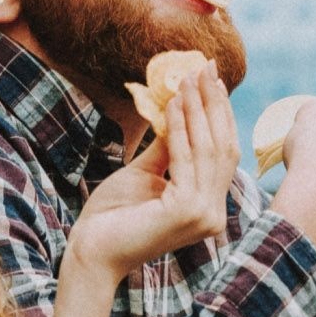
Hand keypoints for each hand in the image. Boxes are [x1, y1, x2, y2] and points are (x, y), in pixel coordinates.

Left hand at [70, 67, 237, 282]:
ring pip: (208, 149)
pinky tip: (171, 104)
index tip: (212, 79)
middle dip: (214, 104)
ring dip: (196, 109)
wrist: (91, 249)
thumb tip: (181, 108)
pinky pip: (186, 158)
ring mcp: (204, 216)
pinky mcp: (188, 212)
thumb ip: (169, 148)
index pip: (223, 154)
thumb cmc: (114, 215)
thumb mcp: (147, 173)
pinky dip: (179, 127)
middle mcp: (213, 214)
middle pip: (224, 148)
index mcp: (208, 207)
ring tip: (185, 79)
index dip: (220, 115)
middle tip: (205, 67)